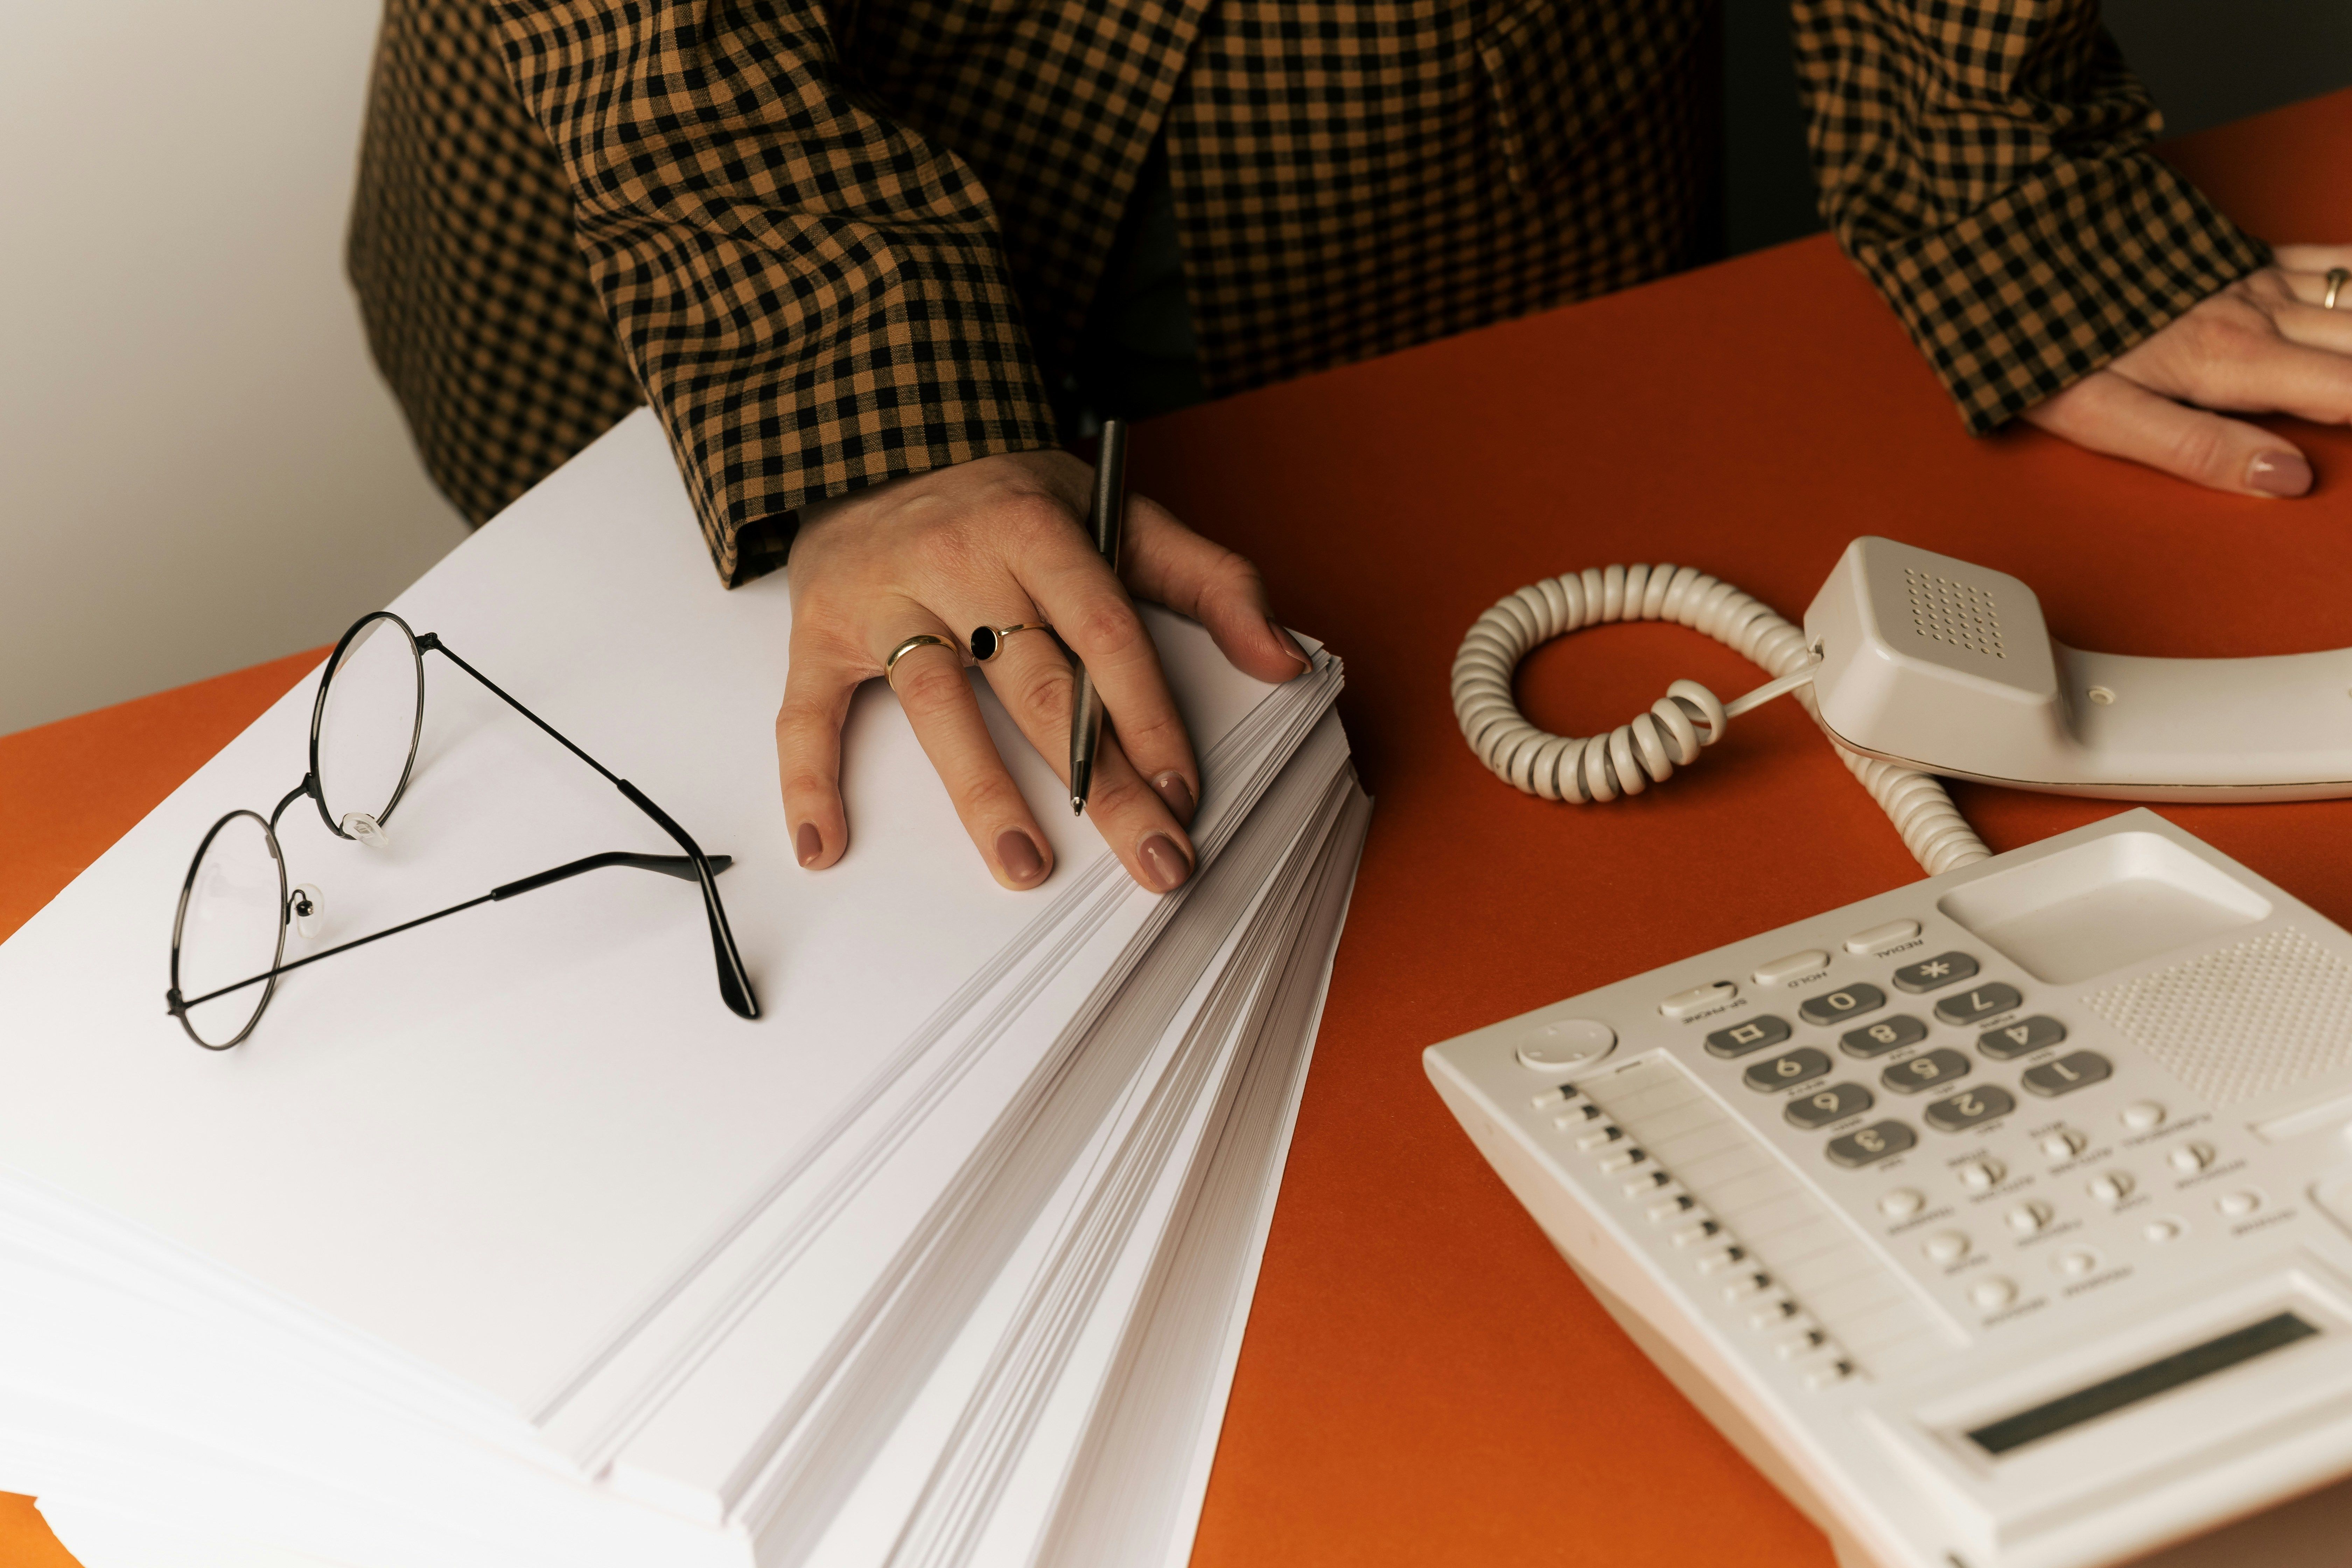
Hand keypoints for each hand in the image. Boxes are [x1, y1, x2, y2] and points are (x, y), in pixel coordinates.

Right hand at [775, 449, 1310, 893]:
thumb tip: (1286, 660)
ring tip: (1026, 868)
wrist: (876, 435)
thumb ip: (1211, 580)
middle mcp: (960, 560)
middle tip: (1152, 860)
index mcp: (1037, 528)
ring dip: (983, 793)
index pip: (1107, 634)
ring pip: (937, 704)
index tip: (1183, 791)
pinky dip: (808, 780)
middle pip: (1040, 686)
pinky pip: (806, 711)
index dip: (1149, 717)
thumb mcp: (1120, 514)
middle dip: (1102, 785)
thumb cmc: (1009, 499)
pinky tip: (825, 845)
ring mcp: (885, 596)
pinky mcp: (821, 628)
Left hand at [2022, 246, 2351, 497]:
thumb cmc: (2051, 339)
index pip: (2349, 395)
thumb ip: (2196, 449)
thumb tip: (2284, 477)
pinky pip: (2333, 255)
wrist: (2012, 247)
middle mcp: (2259, 314)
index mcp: (2232, 362)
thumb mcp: (2105, 417)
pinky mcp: (2241, 253)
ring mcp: (2255, 278)